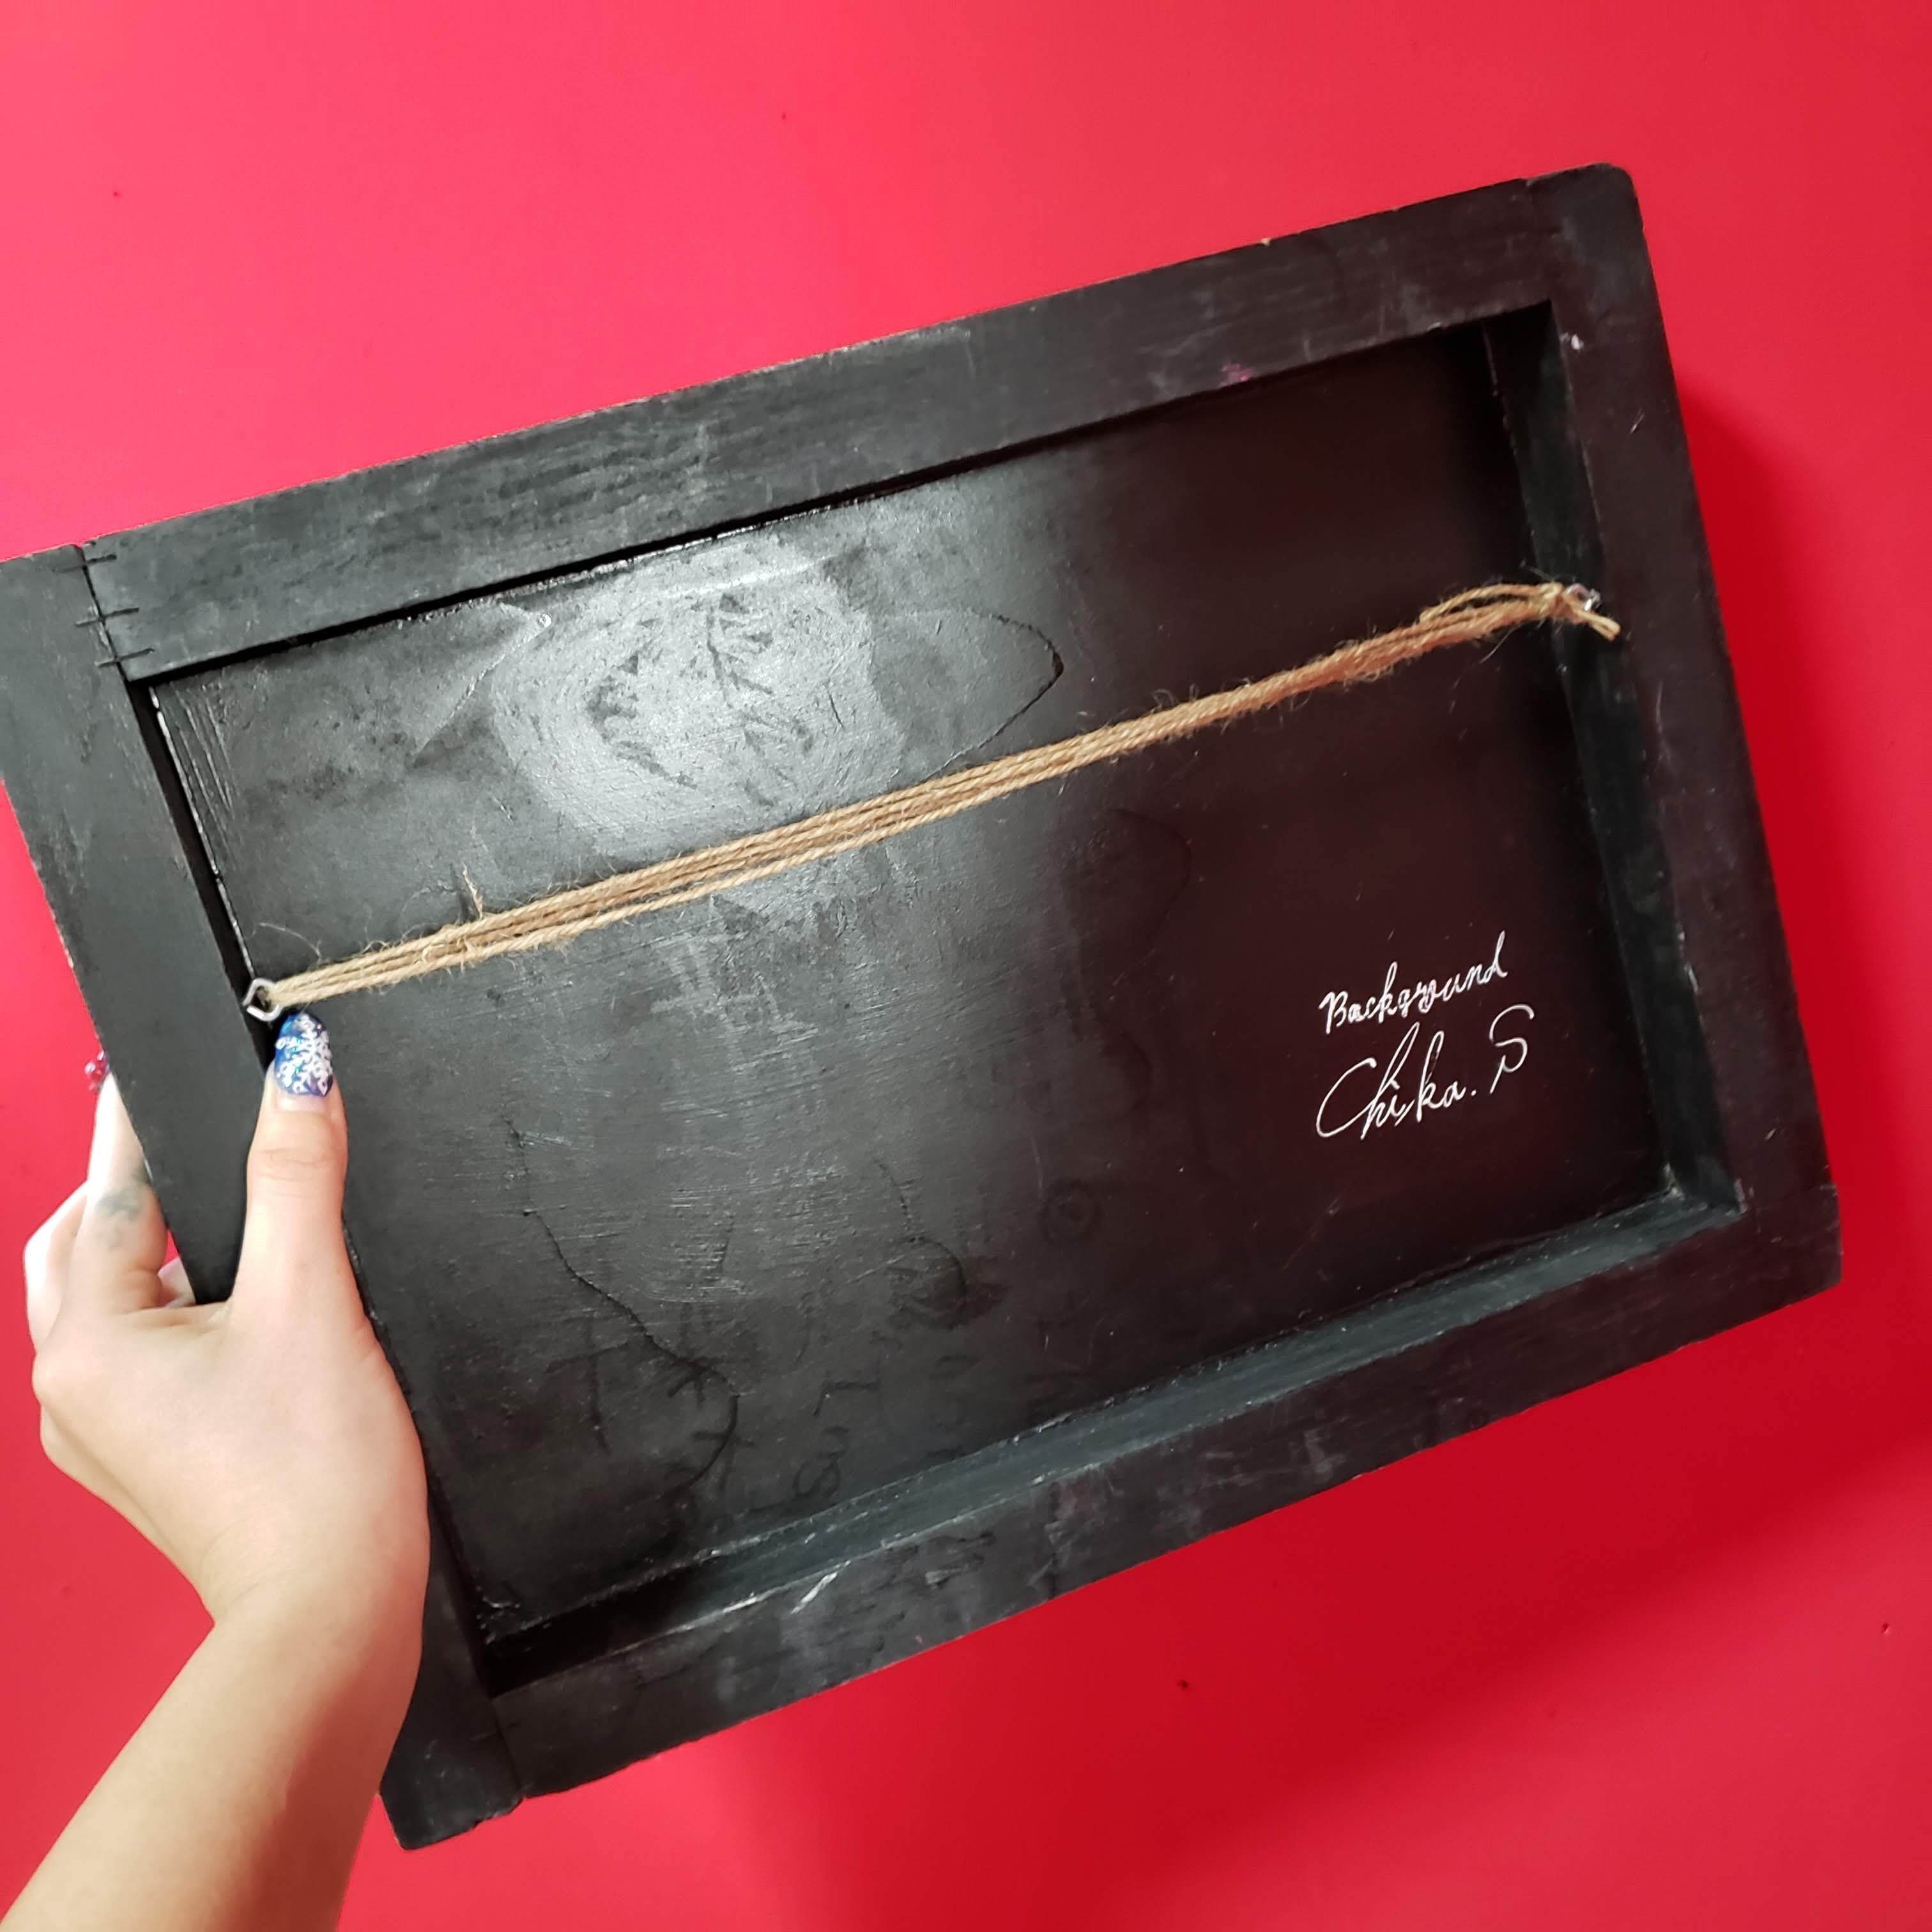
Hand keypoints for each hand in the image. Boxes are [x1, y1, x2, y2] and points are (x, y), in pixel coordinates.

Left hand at [21, 1023, 428, 1633]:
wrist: (331, 1610)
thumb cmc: (316, 1475)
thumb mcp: (312, 1296)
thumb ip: (298, 1173)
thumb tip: (299, 1074)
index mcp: (89, 1346)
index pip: (113, 1198)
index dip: (140, 1126)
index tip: (144, 1070)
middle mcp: (72, 1393)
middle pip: (84, 1251)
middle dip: (130, 1191)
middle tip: (183, 1139)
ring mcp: (102, 1436)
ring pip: (111, 1308)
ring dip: (158, 1256)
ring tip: (232, 1225)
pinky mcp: (146, 1463)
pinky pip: (138, 1360)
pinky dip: (175, 1315)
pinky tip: (241, 1311)